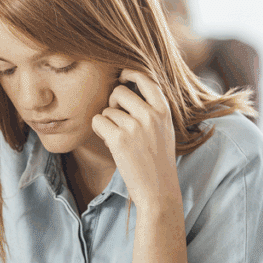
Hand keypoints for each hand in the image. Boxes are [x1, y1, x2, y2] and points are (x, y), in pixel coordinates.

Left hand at [91, 68, 177, 212]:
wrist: (159, 190)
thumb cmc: (159, 161)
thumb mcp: (165, 130)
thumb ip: (152, 109)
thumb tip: (126, 88)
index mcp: (164, 111)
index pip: (145, 78)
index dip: (130, 73)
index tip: (121, 76)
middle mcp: (150, 115)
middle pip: (119, 91)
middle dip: (113, 103)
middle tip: (117, 119)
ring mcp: (134, 127)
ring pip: (107, 110)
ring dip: (107, 123)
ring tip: (119, 139)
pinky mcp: (119, 140)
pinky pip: (98, 121)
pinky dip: (99, 131)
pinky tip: (110, 143)